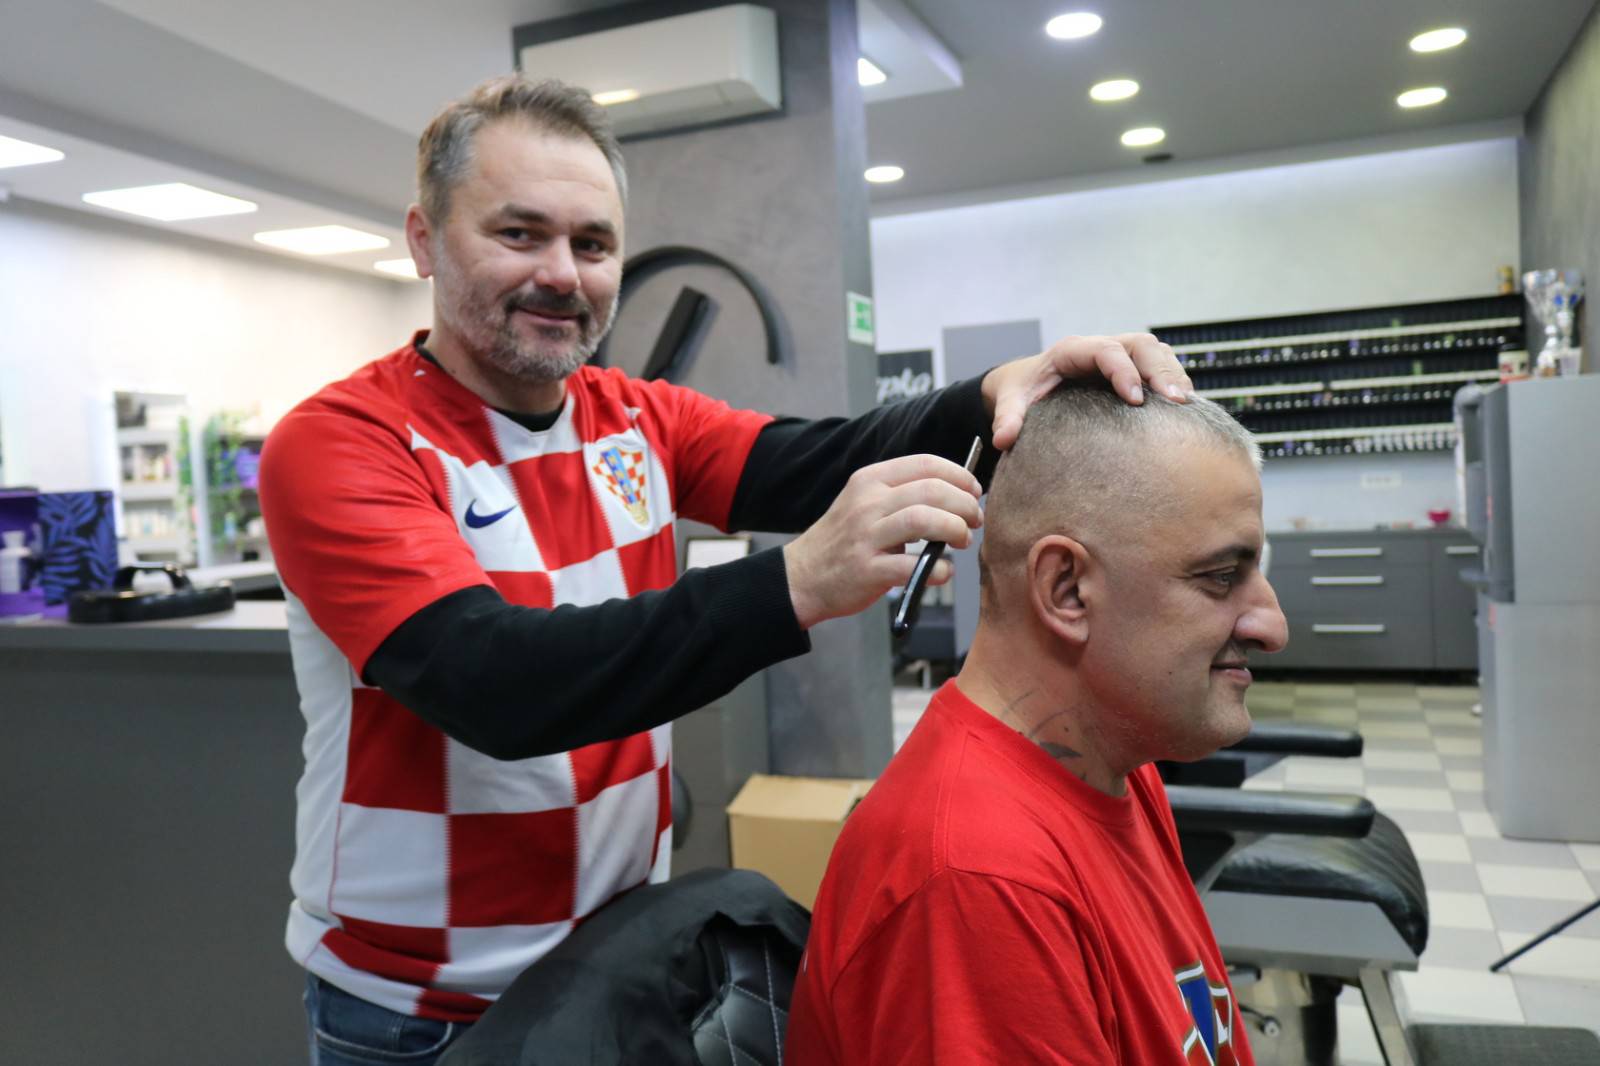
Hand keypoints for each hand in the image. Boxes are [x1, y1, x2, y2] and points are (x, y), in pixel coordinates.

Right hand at [783, 454, 982, 628]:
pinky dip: (938, 570)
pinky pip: (912, 565)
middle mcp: (867, 503)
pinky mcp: (867, 570)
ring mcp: (865, 536)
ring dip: (955, 529)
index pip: (925, 463)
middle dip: (964, 504)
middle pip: (931, 490)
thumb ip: (902, 495)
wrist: (802, 576)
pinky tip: (943, 572)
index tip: (974, 491)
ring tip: (963, 540)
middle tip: (974, 520)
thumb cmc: (844, 541)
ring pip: (923, 520)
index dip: (959, 475)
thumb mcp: (865, 503)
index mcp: (870, 480)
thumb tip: (956, 494)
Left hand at [983, 333, 1193, 450]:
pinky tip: (1186, 411)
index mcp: (1072, 351)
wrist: (1027, 381)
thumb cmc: (1022, 389)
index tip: (1135, 399)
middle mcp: (1101, 348)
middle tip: (1176, 401)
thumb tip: (1003, 439)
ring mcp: (1120, 355)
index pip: (1105, 350)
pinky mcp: (1132, 369)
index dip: (1123, 371)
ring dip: (1174, 374)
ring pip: (1157, 352)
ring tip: (1187, 406)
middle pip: (1141, 345)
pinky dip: (1175, 382)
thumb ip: (1008, 417)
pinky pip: (1161, 366)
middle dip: (1160, 370)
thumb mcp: (1010, 401)